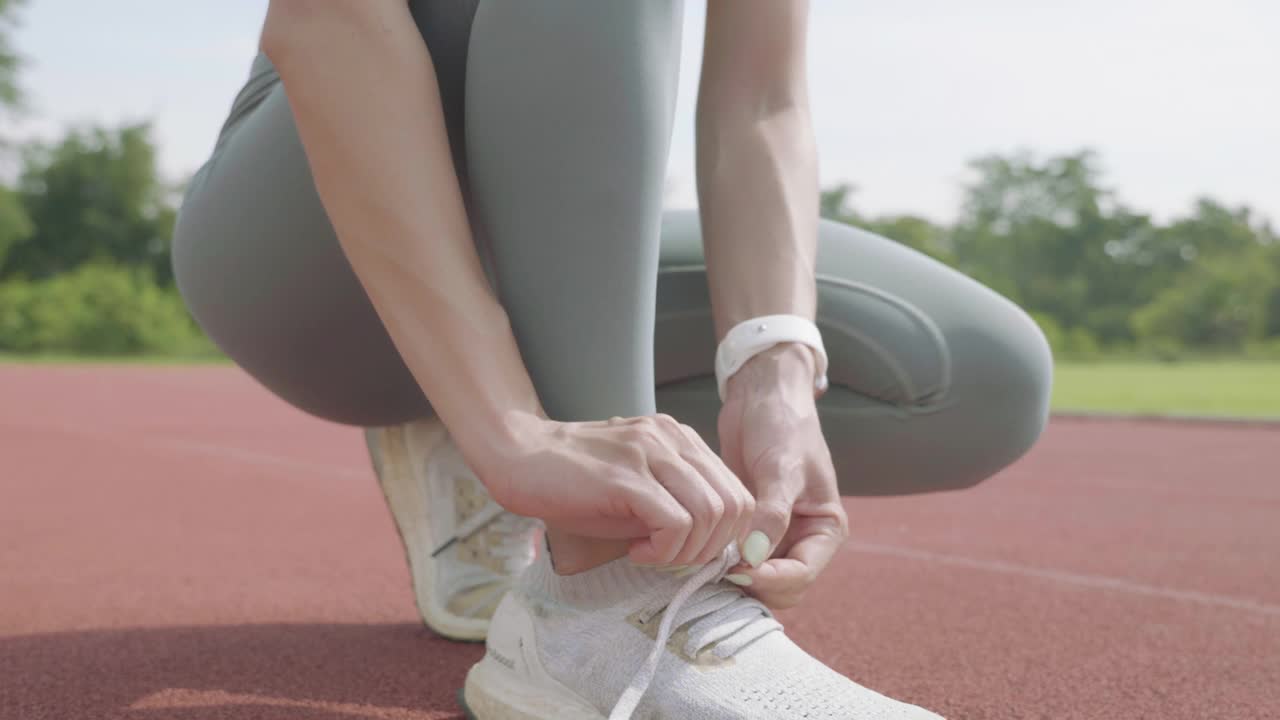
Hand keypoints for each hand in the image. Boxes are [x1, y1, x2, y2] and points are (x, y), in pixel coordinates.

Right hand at [479, 411, 755, 566]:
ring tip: (650, 555)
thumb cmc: (573, 481)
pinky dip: (664, 550)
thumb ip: (677, 507)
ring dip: (686, 551)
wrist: (516, 454)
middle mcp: (672, 439)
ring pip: (711, 513)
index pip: (738, 494)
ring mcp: (650, 453)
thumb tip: (711, 549)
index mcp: (680, 440)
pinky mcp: (626, 476)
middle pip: (735, 505)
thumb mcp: (637, 491)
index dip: (725, 537)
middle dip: (712, 548)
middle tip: (672, 559)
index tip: (689, 553)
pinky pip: (676, 522)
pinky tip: (636, 552)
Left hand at [717, 343, 848, 608]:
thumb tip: (753, 558)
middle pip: (780, 589)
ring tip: (702, 560)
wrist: (762, 396)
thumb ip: (771, 514)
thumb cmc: (782, 424)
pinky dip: (718, 562)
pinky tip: (696, 549)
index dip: (770, 579)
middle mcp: (802, 540)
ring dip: (732, 578)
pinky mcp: (746, 529)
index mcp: (824, 529)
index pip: (802, 575)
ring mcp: (773, 538)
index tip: (738, 569)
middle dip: (751, 585)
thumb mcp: (781, 466)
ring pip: (755, 580)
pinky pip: (734, 561)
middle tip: (714, 568)